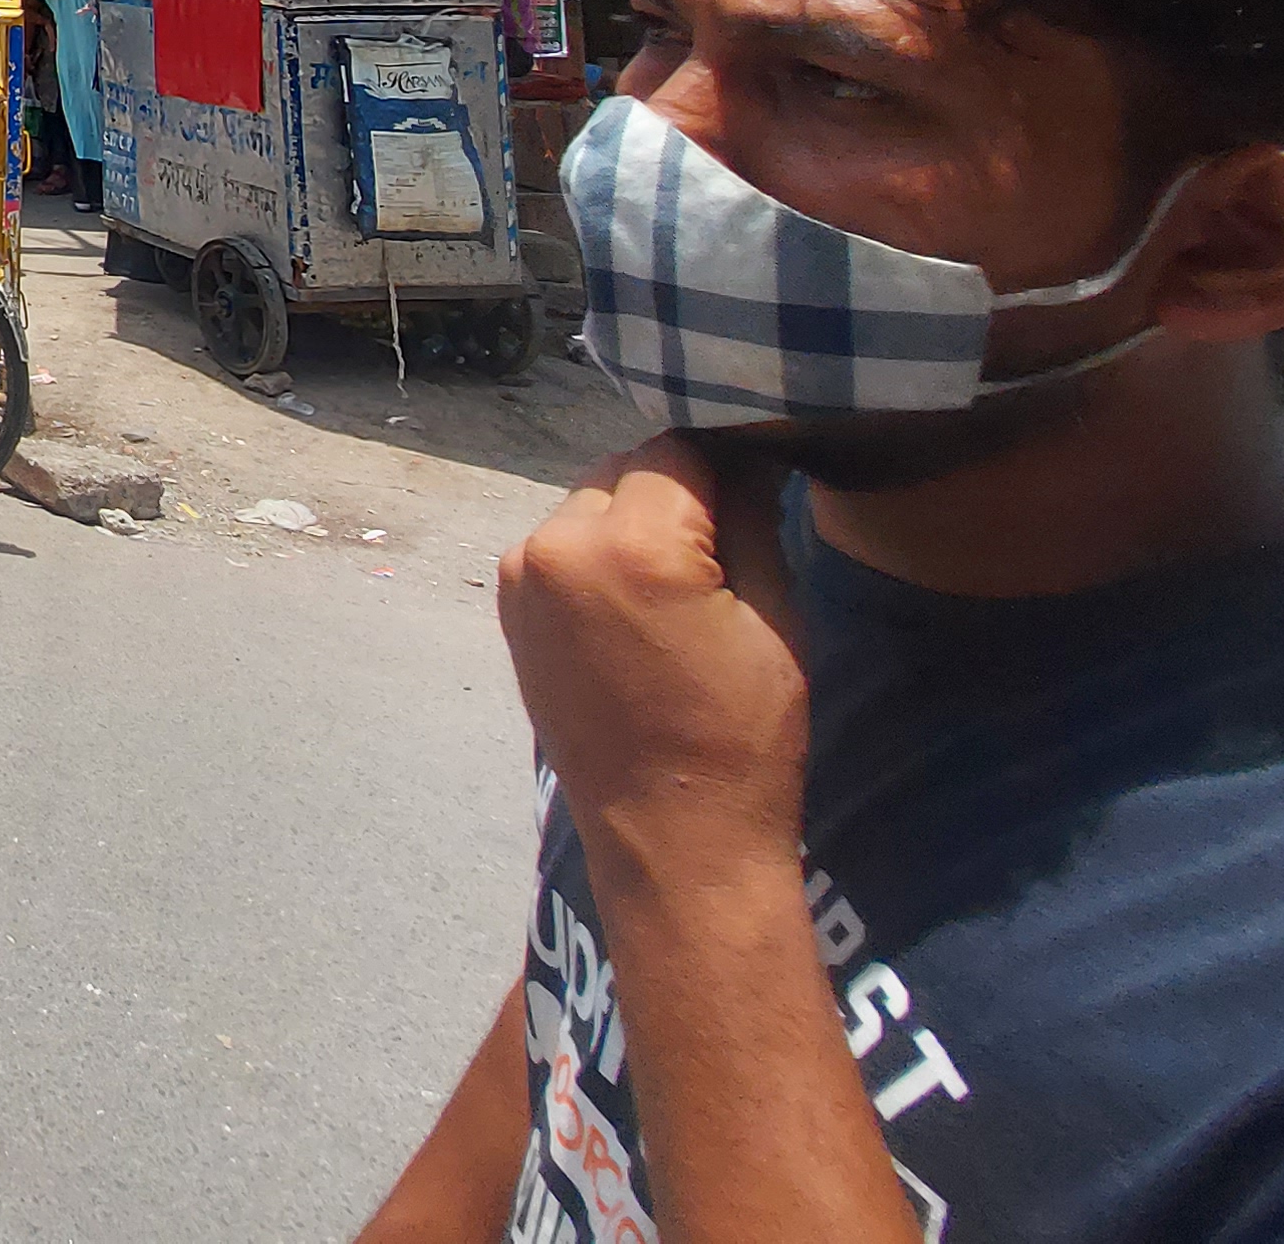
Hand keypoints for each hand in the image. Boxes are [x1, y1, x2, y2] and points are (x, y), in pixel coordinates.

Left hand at [495, 439, 808, 874]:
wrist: (669, 834)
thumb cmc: (741, 735)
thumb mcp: (775, 618)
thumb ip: (752, 520)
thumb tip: (747, 454)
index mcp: (631, 544)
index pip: (682, 450)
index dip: (727, 462)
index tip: (759, 483)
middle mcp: (558, 544)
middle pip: (628, 471)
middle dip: (676, 493)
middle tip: (725, 544)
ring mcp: (523, 574)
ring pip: (591, 502)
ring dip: (633, 521)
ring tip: (680, 584)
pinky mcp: (508, 604)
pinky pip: (563, 544)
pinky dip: (599, 554)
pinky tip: (637, 604)